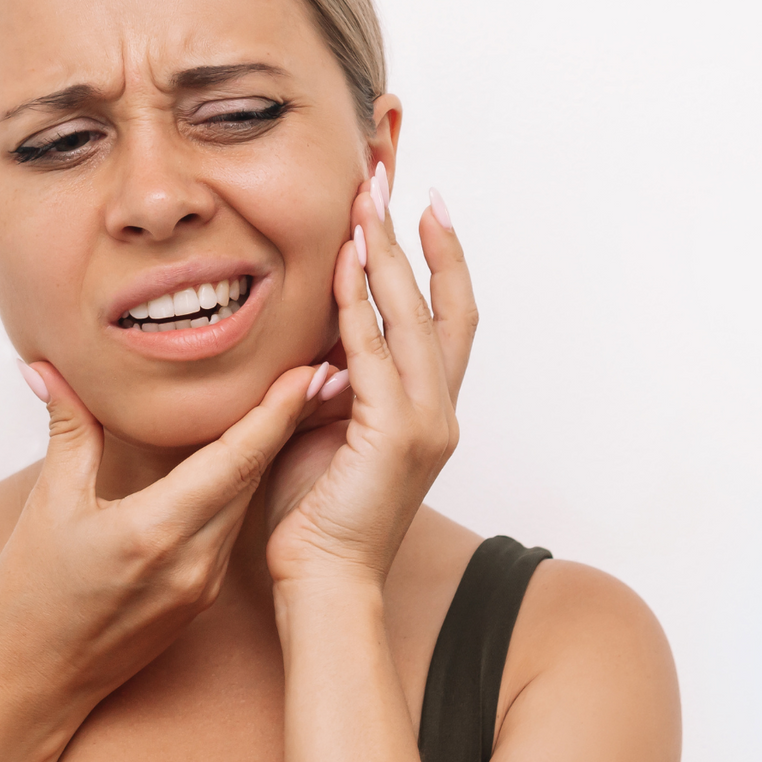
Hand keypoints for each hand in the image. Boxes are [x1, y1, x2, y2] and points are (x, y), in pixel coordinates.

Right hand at [0, 359, 323, 706]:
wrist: (34, 686)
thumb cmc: (30, 600)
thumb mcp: (47, 506)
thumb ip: (66, 430)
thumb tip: (45, 368)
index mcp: (156, 530)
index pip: (236, 460)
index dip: (275, 412)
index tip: (306, 371)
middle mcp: (192, 561)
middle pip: (253, 478)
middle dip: (283, 423)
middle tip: (311, 370)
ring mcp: (201, 585)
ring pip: (244, 505)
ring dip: (265, 457)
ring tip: (289, 406)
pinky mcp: (199, 600)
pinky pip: (228, 533)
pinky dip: (239, 492)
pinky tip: (244, 465)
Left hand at [265, 170, 477, 588]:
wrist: (322, 583)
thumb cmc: (315, 517)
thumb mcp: (323, 432)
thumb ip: (332, 384)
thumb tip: (317, 342)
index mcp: (429, 411)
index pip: (447, 319)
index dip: (440, 261)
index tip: (422, 207)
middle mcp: (441, 411)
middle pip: (445, 303)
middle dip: (418, 237)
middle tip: (390, 179)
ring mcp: (426, 423)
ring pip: (414, 317)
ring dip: (388, 255)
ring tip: (367, 201)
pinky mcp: (396, 435)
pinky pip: (377, 353)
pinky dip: (361, 304)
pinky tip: (344, 264)